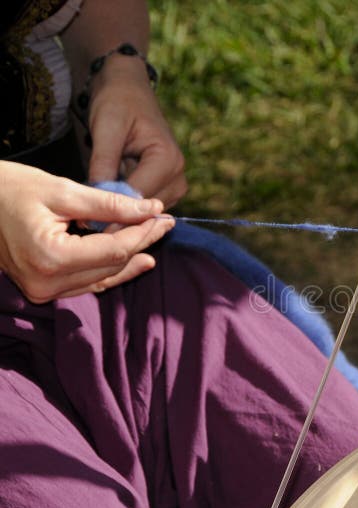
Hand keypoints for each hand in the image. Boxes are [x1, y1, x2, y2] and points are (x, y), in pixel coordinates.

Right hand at [0, 161, 173, 302]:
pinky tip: (136, 258)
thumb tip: (152, 209)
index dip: (144, 233)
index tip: (164, 216)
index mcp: (50, 257)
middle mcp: (45, 283)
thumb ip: (110, 205)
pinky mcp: (41, 290)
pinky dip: (111, 269)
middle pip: (112, 265)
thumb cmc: (8, 188)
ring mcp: (42, 291)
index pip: (115, 250)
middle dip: (141, 243)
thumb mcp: (62, 190)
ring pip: (103, 277)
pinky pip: (87, 283)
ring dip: (130, 258)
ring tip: (155, 238)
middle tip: (164, 223)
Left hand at [87, 56, 186, 207]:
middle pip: (146, 209)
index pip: (140, 197)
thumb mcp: (106, 128)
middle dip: (118, 214)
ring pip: (146, 212)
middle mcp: (178, 175)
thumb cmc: (118, 102)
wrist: (129, 90)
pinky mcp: (166, 188)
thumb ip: (103, 163)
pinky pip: (145, 206)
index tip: (87, 222)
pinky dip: (127, 206)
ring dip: (122, 211)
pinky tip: (107, 199)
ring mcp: (175, 183)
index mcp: (167, 159)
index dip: (113, 211)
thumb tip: (95, 195)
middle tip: (87, 221)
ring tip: (96, 209)